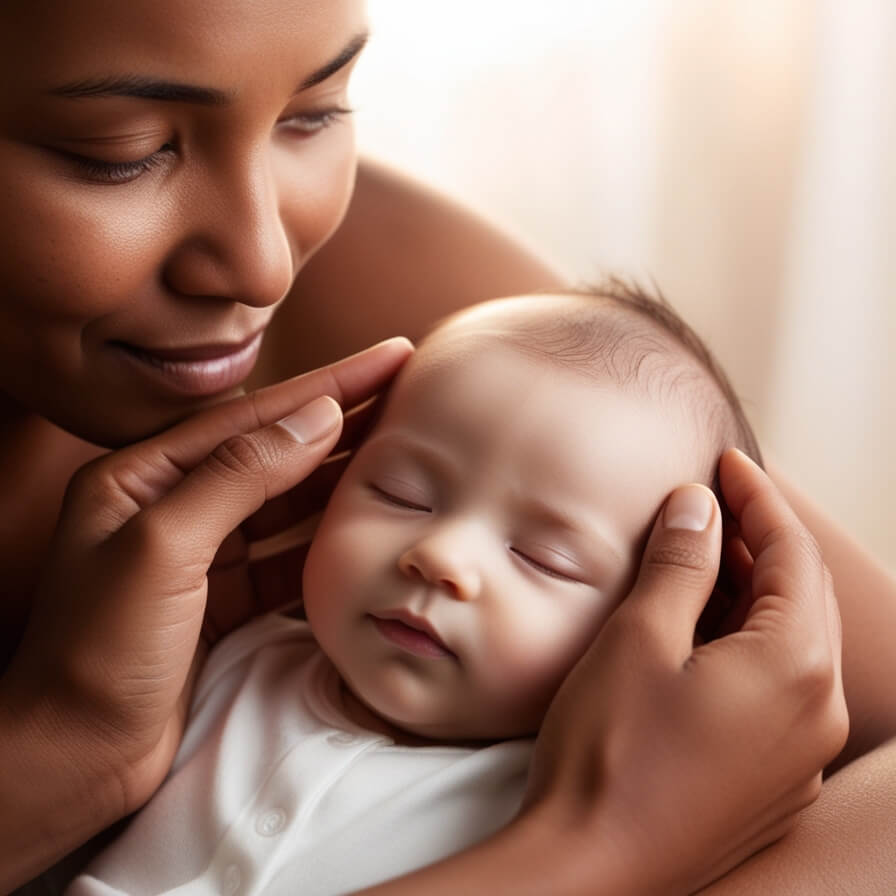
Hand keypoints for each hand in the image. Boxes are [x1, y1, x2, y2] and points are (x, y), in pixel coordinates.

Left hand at [4, 338, 411, 819]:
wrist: (73, 763)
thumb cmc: (94, 655)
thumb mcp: (162, 549)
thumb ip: (240, 476)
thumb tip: (315, 418)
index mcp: (141, 475)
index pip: (253, 416)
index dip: (326, 385)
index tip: (387, 359)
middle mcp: (171, 506)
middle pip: (275, 452)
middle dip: (341, 421)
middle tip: (406, 393)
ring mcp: (199, 555)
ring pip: (285, 504)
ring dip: (339, 478)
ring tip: (399, 451)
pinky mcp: (221, 601)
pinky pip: (285, 559)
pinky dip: (324, 542)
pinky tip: (364, 527)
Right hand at [523, 449, 847, 894]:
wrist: (591, 869)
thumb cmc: (610, 750)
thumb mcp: (640, 638)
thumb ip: (681, 565)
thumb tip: (699, 506)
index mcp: (795, 668)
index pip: (792, 555)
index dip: (758, 499)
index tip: (726, 464)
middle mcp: (817, 713)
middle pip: (802, 597)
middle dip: (760, 541)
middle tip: (711, 504)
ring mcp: (800, 755)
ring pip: (792, 644)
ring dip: (753, 593)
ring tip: (702, 559)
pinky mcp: (773, 782)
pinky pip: (779, 690)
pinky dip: (749, 644)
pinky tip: (702, 633)